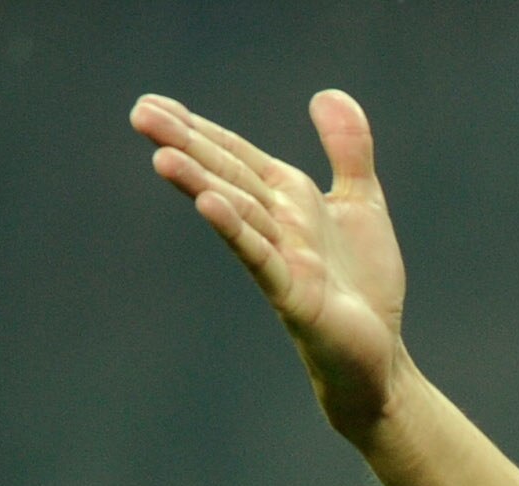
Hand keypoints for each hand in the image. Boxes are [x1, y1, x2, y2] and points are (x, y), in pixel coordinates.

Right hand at [132, 89, 410, 438]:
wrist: (380, 358)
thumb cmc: (362, 287)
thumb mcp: (361, 203)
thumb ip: (347, 150)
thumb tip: (326, 94)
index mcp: (288, 201)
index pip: (236, 156)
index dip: (199, 128)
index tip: (153, 103)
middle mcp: (277, 227)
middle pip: (226, 177)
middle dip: (186, 145)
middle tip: (138, 114)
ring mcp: (282, 262)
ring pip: (237, 214)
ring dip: (201, 184)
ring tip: (161, 156)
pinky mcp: (295, 298)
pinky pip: (262, 259)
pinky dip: (237, 231)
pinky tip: (209, 205)